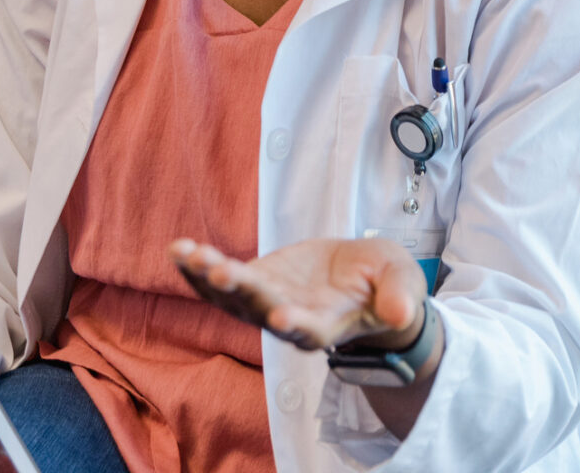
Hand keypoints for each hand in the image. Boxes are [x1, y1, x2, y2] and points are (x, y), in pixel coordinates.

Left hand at [169, 236, 425, 352]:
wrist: (363, 280)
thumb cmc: (386, 285)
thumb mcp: (402, 285)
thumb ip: (398, 299)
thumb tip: (400, 313)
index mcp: (328, 325)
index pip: (309, 330)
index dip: (296, 324)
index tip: (281, 318)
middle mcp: (291, 320)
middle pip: (261, 311)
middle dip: (241, 291)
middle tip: (222, 272)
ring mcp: (268, 302)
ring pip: (232, 298)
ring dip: (208, 278)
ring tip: (188, 255)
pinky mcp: (255, 281)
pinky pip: (220, 277)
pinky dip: (198, 266)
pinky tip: (178, 250)